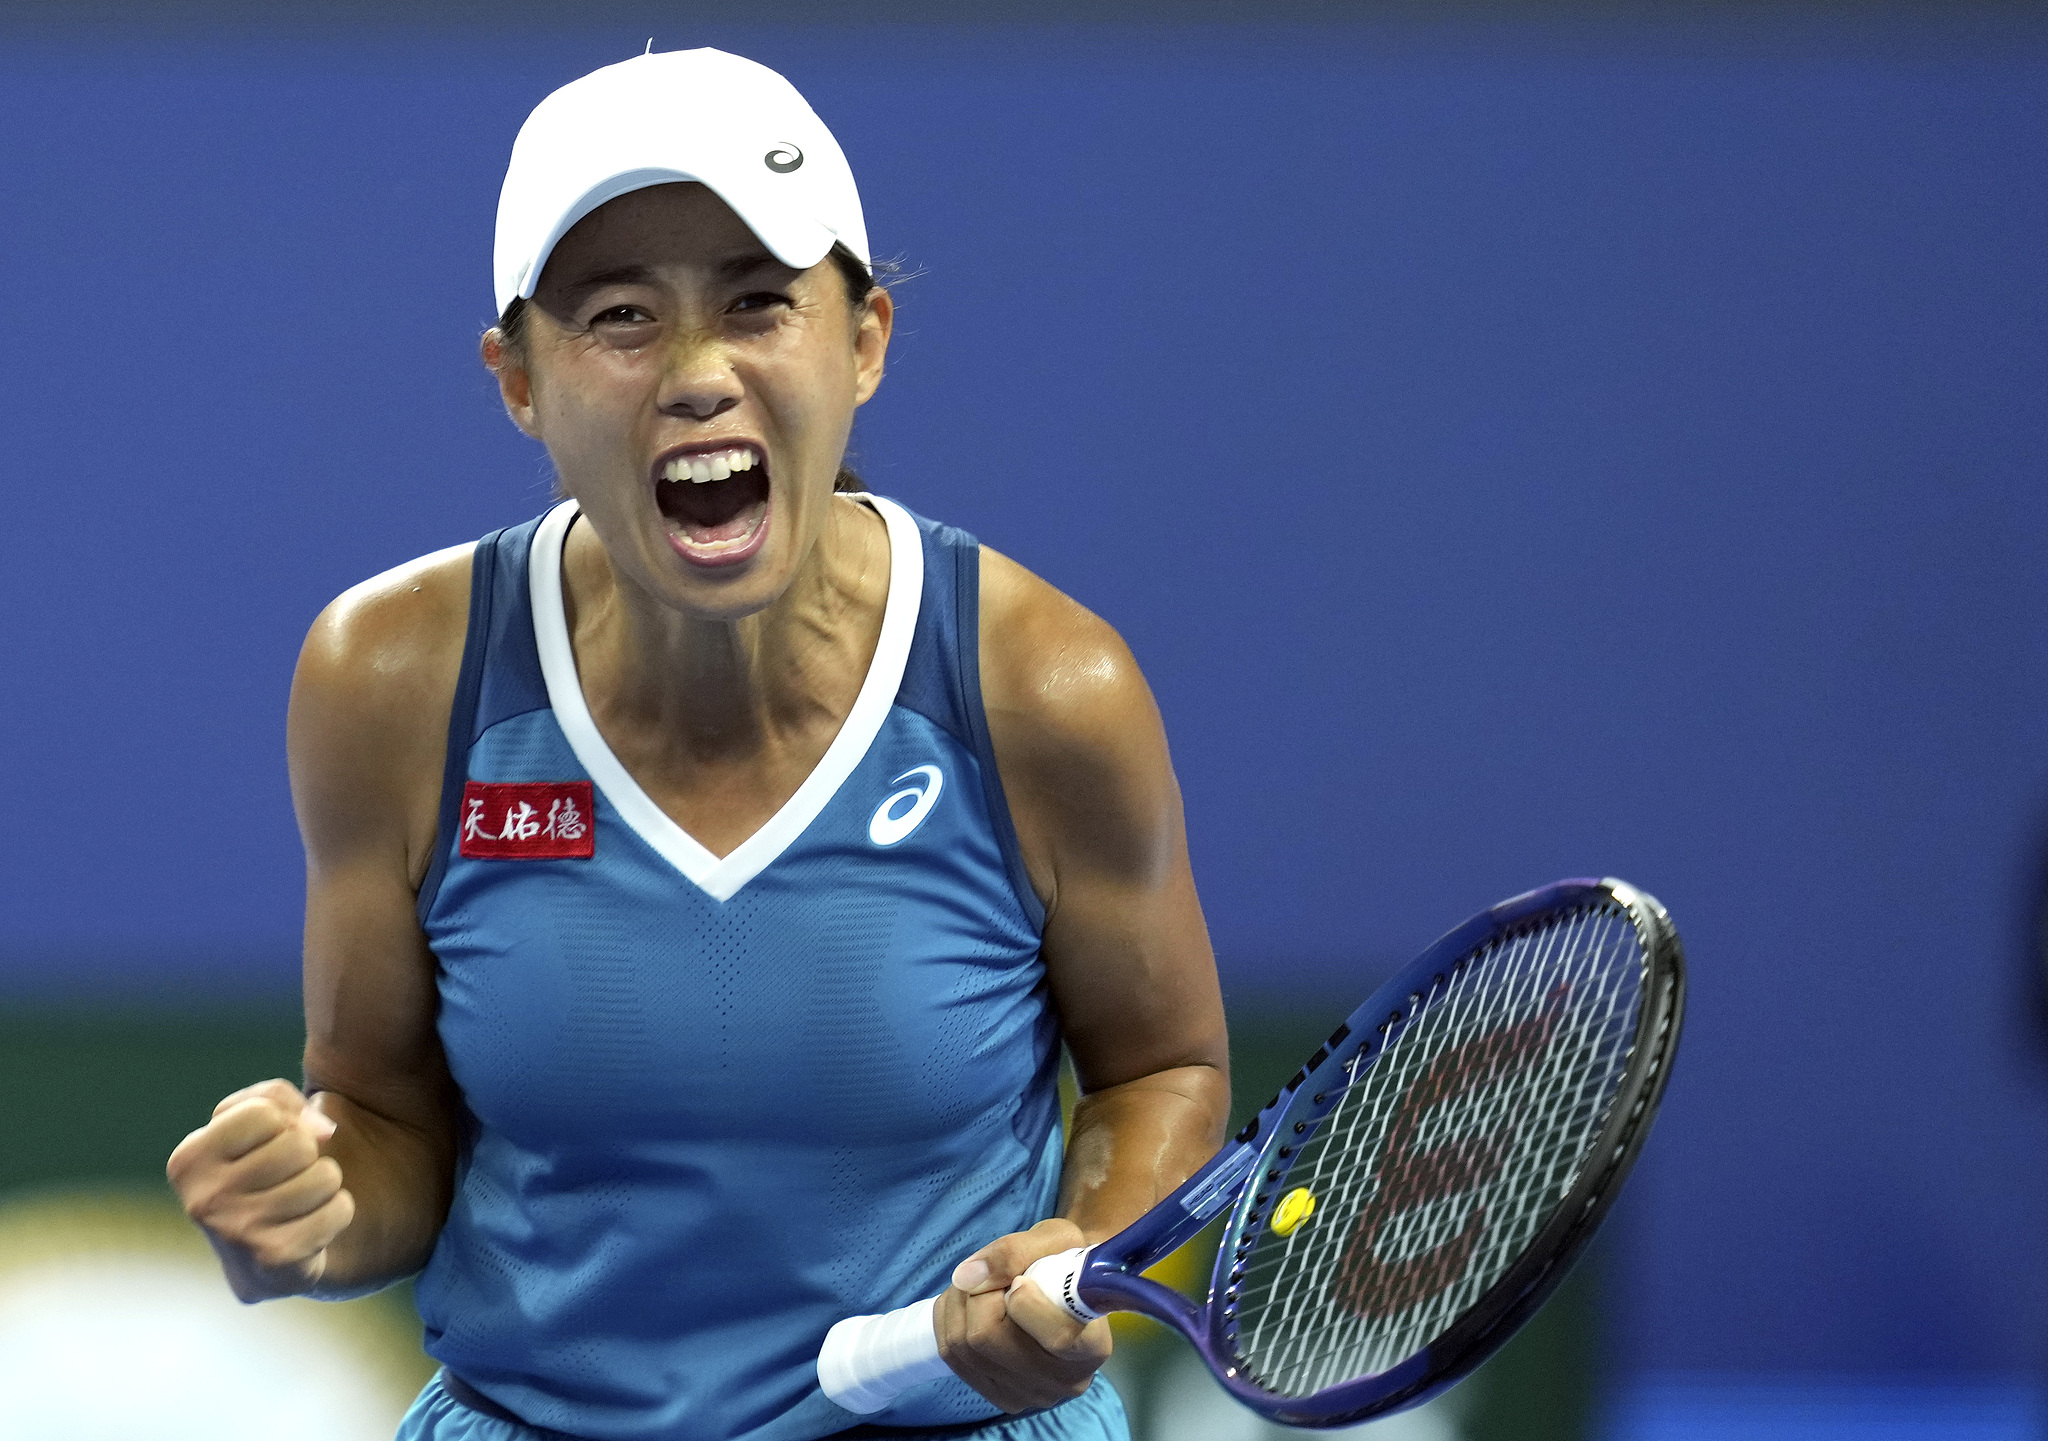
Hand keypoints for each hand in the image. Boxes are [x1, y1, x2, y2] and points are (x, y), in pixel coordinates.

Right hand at [166, 1078, 353, 1300]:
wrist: (261, 1257)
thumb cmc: (260, 1167)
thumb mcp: (254, 1117)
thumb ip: (278, 1097)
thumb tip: (324, 1131)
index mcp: (189, 1160)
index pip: (264, 1112)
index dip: (283, 1122)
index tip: (269, 1145)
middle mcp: (203, 1200)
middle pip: (298, 1143)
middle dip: (307, 1154)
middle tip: (287, 1179)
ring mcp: (237, 1234)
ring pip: (325, 1175)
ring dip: (324, 1184)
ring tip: (297, 1202)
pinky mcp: (276, 1259)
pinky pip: (341, 1209)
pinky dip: (338, 1212)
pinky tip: (310, 1226)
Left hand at [934, 1218, 1112, 1413]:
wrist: (1063, 1288)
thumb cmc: (1066, 1262)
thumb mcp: (1056, 1239)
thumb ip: (1016, 1251)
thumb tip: (966, 1277)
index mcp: (1092, 1346)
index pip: (1056, 1338)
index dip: (1026, 1303)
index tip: (1021, 1279)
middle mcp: (1063, 1381)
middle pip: (988, 1339)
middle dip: (979, 1293)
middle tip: (995, 1275)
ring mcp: (1028, 1394)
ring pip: (962, 1346)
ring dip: (959, 1301)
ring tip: (981, 1283)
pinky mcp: (997, 1397)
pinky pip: (950, 1354)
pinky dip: (948, 1318)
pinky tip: (969, 1304)